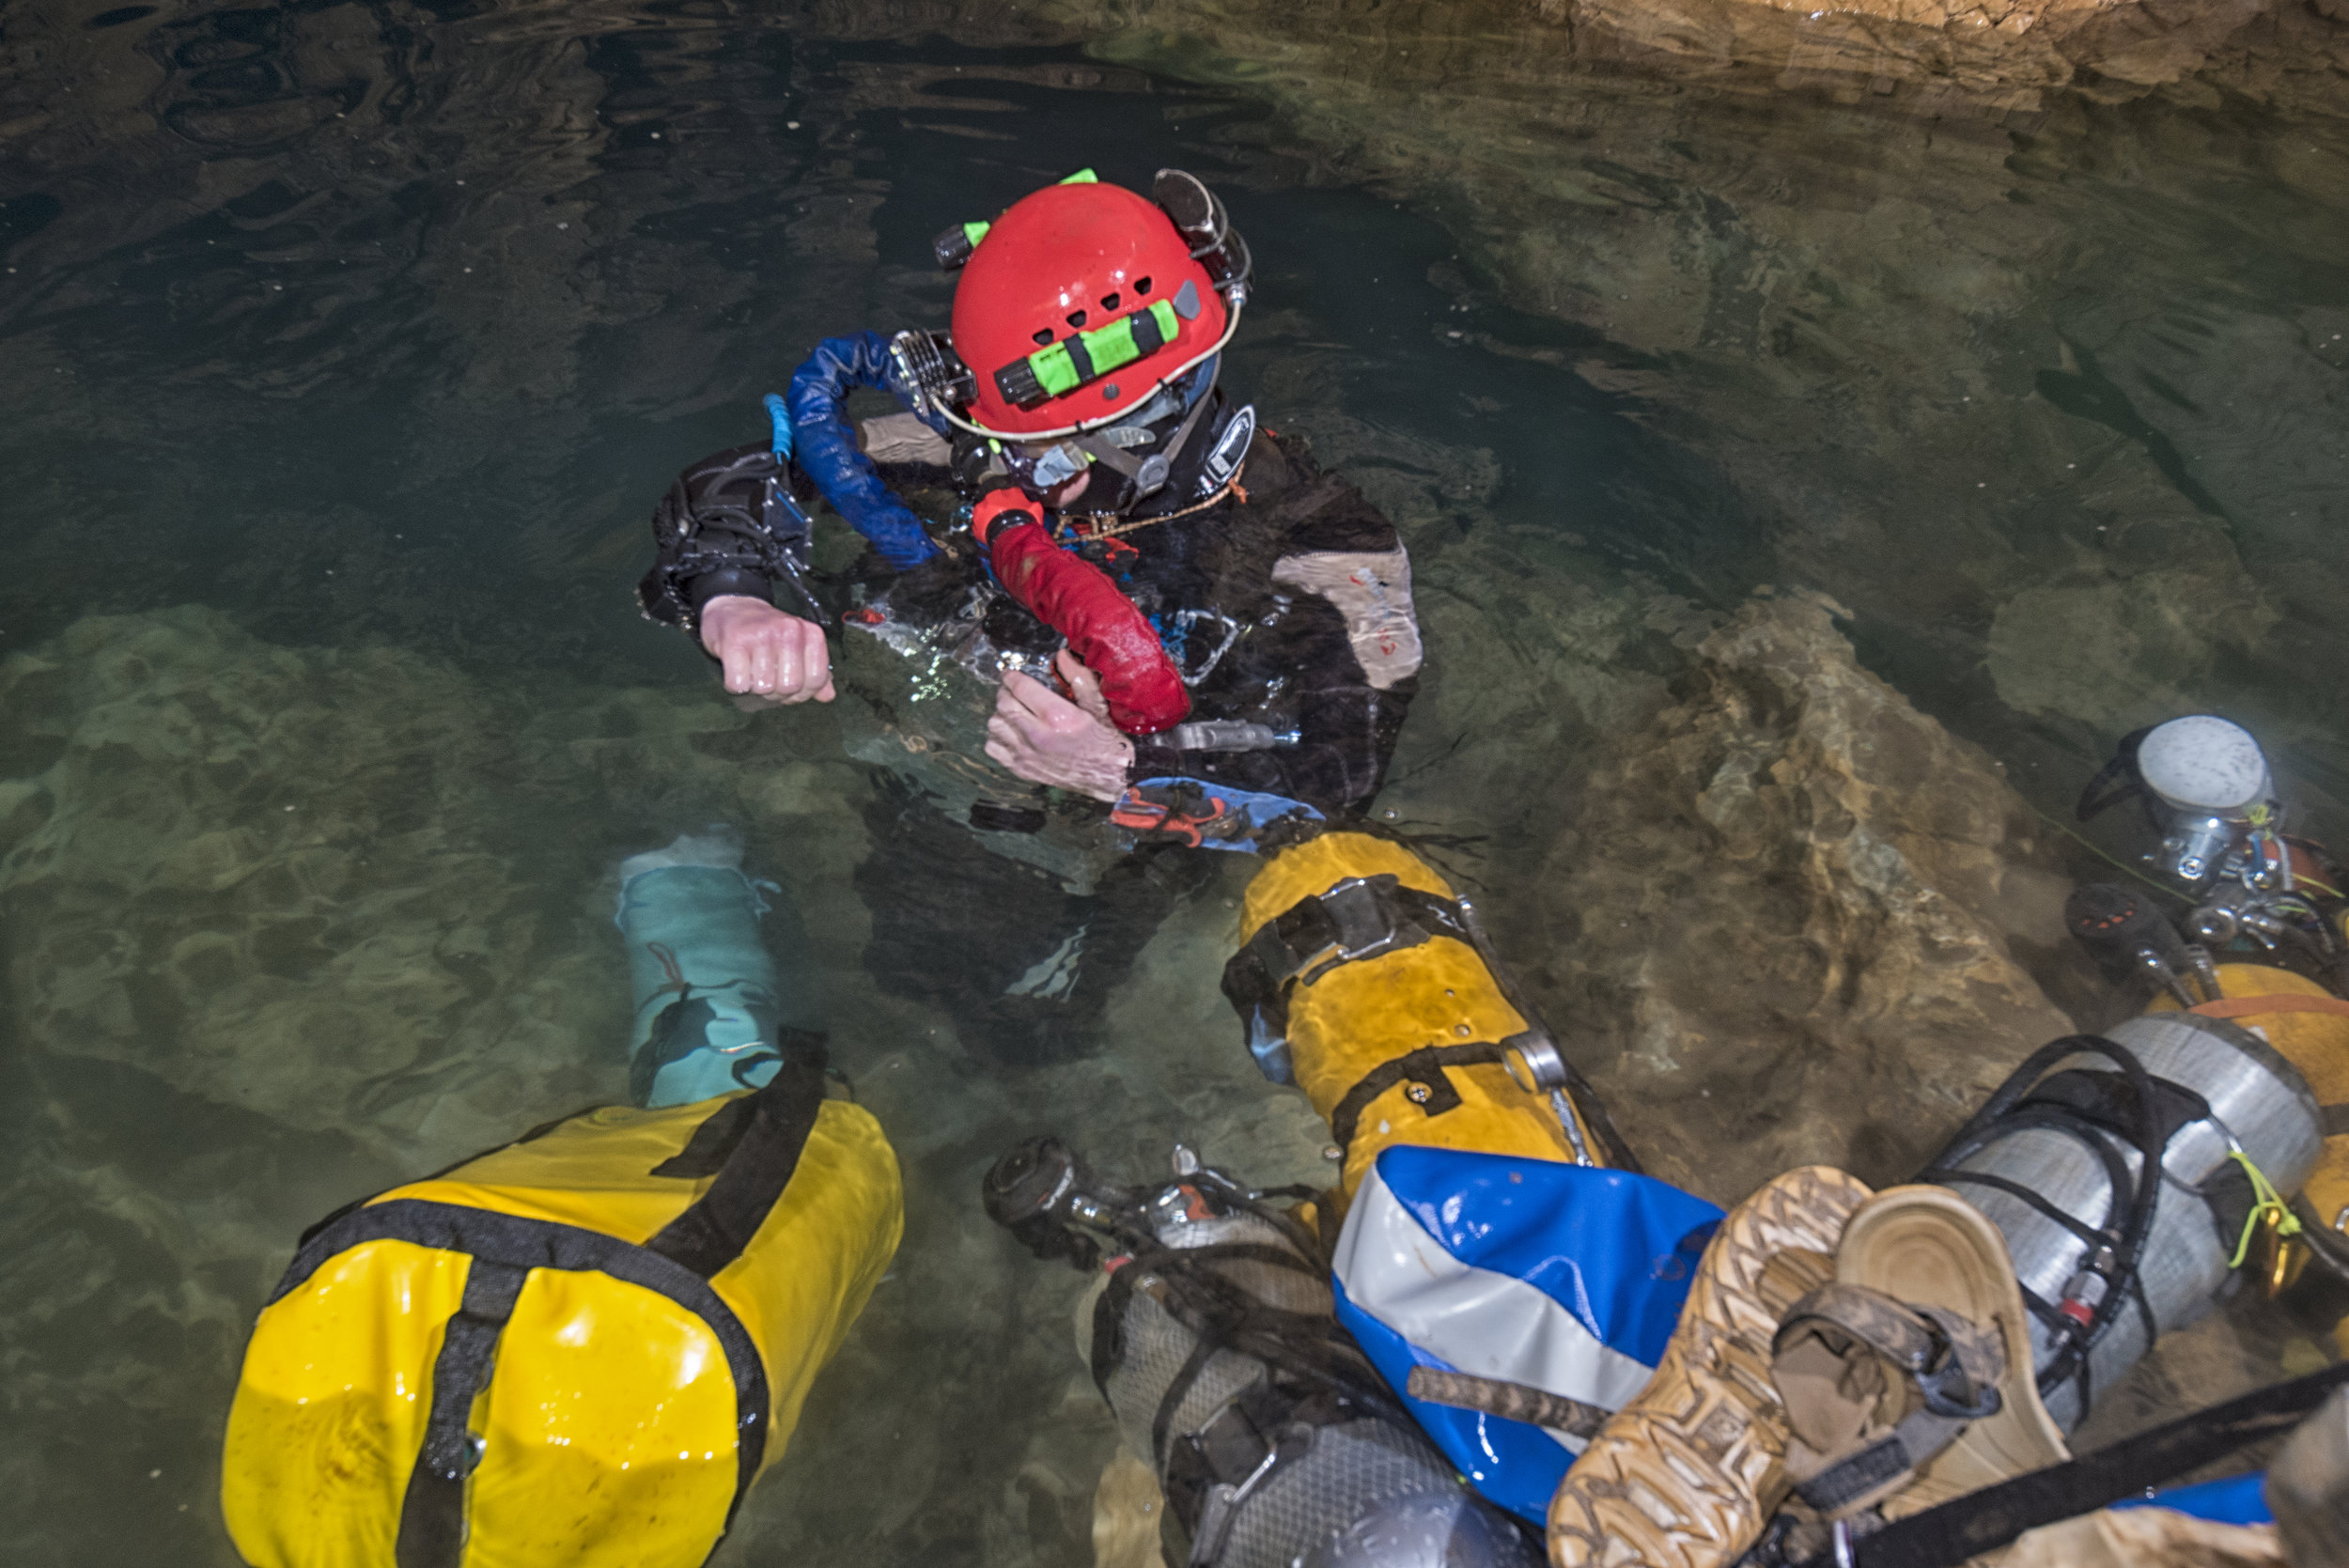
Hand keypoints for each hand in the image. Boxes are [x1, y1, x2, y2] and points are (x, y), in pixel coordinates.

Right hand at [699, 595, 834, 703]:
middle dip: (776, 693)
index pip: (817, 679)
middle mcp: (789, 630)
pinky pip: (738, 684)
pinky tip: (737, 670)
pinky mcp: (735, 641)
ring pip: (763, 688)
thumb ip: (815, 672)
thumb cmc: (769, 635)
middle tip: (766, 680)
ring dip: (754, 688)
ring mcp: (762, 635)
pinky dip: (735, 684)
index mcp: (811, 633)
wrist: (732, 609)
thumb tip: (828, 696)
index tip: (788, 686)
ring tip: (751, 671)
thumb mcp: (799, 647)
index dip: (802, 693)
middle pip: (790, 687)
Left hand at [986, 649, 1135, 800]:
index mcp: (1058, 717)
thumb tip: (1062, 654)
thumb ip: (1079, 677)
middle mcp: (1038, 736)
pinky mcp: (1021, 769)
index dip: (1011, 677)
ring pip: (995, 724)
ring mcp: (1027, 754)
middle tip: (1013, 691)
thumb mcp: (1097, 705)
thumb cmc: (1103, 739)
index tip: (1011, 675)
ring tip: (1014, 711)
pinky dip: (997, 737)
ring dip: (1001, 714)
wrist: (1107, 776)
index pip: (1021, 688)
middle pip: (1004, 704)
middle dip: (1005, 692)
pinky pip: (992, 747)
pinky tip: (1012, 732)